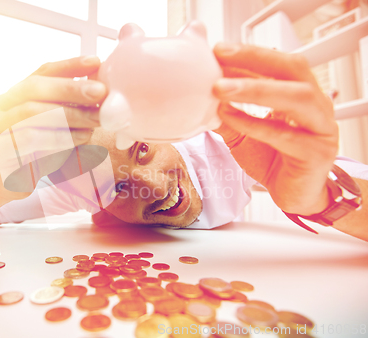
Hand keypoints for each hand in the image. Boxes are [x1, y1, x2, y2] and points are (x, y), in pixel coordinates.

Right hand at [0, 56, 106, 200]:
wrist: (8, 186)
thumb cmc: (37, 153)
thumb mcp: (51, 125)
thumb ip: (65, 105)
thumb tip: (98, 86)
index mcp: (10, 94)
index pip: (40, 72)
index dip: (69, 65)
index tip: (95, 62)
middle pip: (34, 89)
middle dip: (70, 88)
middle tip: (100, 92)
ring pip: (32, 113)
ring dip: (70, 115)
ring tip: (95, 120)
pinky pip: (31, 140)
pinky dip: (60, 137)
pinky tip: (81, 139)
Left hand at [212, 43, 338, 215]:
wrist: (295, 196)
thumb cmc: (274, 160)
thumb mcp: (243, 134)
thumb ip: (227, 115)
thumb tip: (200, 96)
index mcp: (301, 95)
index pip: (279, 64)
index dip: (250, 55)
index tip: (218, 51)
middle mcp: (316, 106)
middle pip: (293, 69)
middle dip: (255, 59)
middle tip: (221, 56)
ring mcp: (320, 128)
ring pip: (296, 98)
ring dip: (255, 89)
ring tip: (220, 88)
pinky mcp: (315, 153)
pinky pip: (284, 134)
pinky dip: (254, 123)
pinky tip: (230, 117)